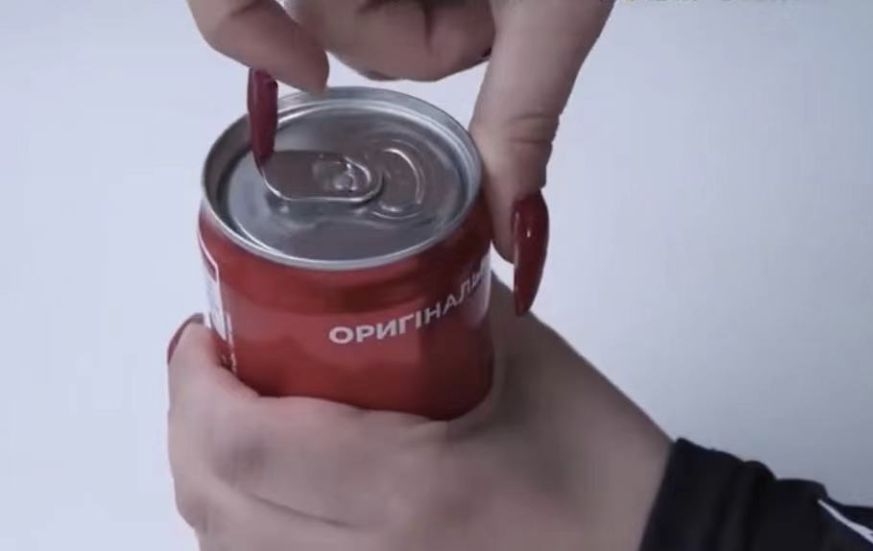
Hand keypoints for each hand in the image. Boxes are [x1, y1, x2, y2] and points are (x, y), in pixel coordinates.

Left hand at [167, 281, 670, 550]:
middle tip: (217, 365)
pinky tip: (276, 487)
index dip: (196, 380)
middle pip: (211, 502)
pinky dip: (249, 527)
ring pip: (228, 549)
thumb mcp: (524, 362)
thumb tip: (381, 266)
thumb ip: (442, 301)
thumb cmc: (605, 468)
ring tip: (241, 419)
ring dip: (212, 478)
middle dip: (189, 423)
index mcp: (411, 488)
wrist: (650, 547)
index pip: (244, 441)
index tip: (207, 334)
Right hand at [185, 0, 613, 313]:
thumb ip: (523, 115)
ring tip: (492, 1)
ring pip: (353, 11)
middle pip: (318, 22)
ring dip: (428, 23)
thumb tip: (507, 228)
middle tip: (483, 25)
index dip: (245, 37)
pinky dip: (423, 3)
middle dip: (410, 44)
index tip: (306, 77)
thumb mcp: (555, 7)